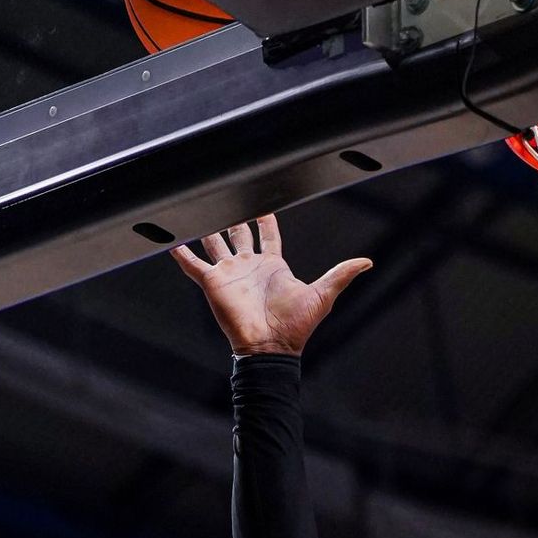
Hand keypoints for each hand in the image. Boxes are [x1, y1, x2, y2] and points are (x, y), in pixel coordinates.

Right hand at [172, 213, 371, 354]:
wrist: (270, 348)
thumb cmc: (295, 327)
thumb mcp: (322, 295)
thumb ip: (341, 275)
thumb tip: (367, 262)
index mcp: (272, 265)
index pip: (268, 233)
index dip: (266, 216)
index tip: (263, 198)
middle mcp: (248, 266)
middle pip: (239, 232)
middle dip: (234, 213)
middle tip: (228, 189)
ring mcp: (229, 273)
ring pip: (214, 242)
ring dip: (207, 225)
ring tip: (197, 204)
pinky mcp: (212, 283)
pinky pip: (192, 264)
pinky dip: (181, 253)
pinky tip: (170, 239)